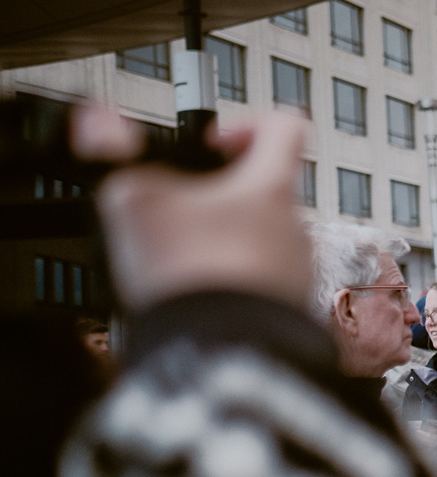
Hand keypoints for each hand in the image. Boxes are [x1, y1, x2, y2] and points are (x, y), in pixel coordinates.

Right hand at [76, 106, 312, 311]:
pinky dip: (230, 282)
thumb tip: (100, 125)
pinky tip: (197, 295)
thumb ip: (118, 157)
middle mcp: (296, 228)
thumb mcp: (134, 201)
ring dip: (222, 243)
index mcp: (271, 188)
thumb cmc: (190, 275)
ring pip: (260, 240)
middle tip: (179, 213)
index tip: (214, 143)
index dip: (245, 124)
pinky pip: (260, 284)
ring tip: (182, 261)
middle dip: (218, 198)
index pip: (284, 128)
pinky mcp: (289, 310)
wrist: (224, 353)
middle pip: (264, 192)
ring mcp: (297, 271)